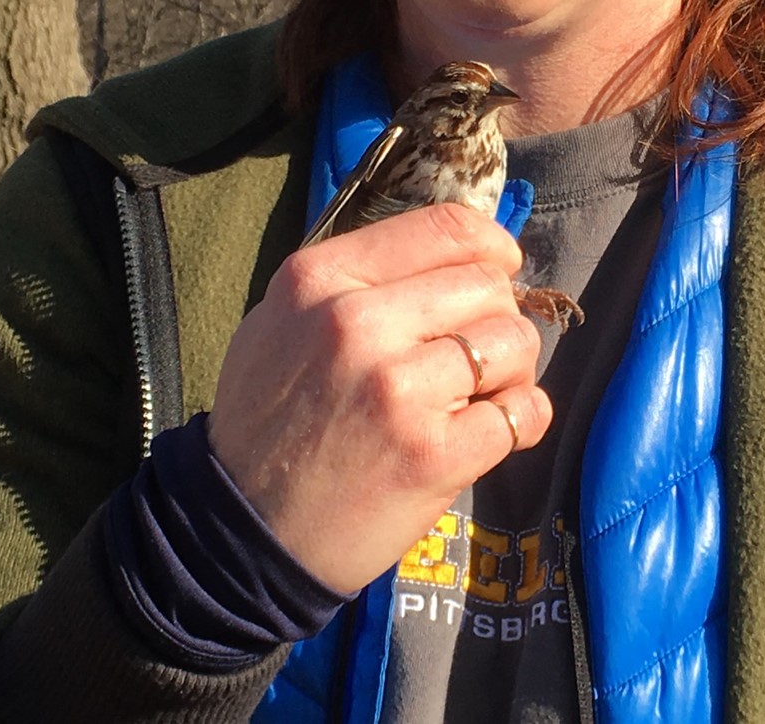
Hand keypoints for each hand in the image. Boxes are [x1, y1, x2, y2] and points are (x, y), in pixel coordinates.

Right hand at [206, 201, 552, 592]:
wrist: (242, 536)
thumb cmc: (267, 425)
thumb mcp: (281, 322)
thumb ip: (356, 281)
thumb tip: (455, 256)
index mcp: (319, 279)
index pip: (445, 227)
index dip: (490, 246)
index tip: (500, 268)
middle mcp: (356, 322)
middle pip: (488, 284)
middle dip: (497, 318)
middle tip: (475, 355)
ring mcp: (396, 389)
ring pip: (513, 343)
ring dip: (511, 371)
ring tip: (477, 396)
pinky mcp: (431, 454)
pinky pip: (522, 412)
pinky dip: (521, 421)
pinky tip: (492, 433)